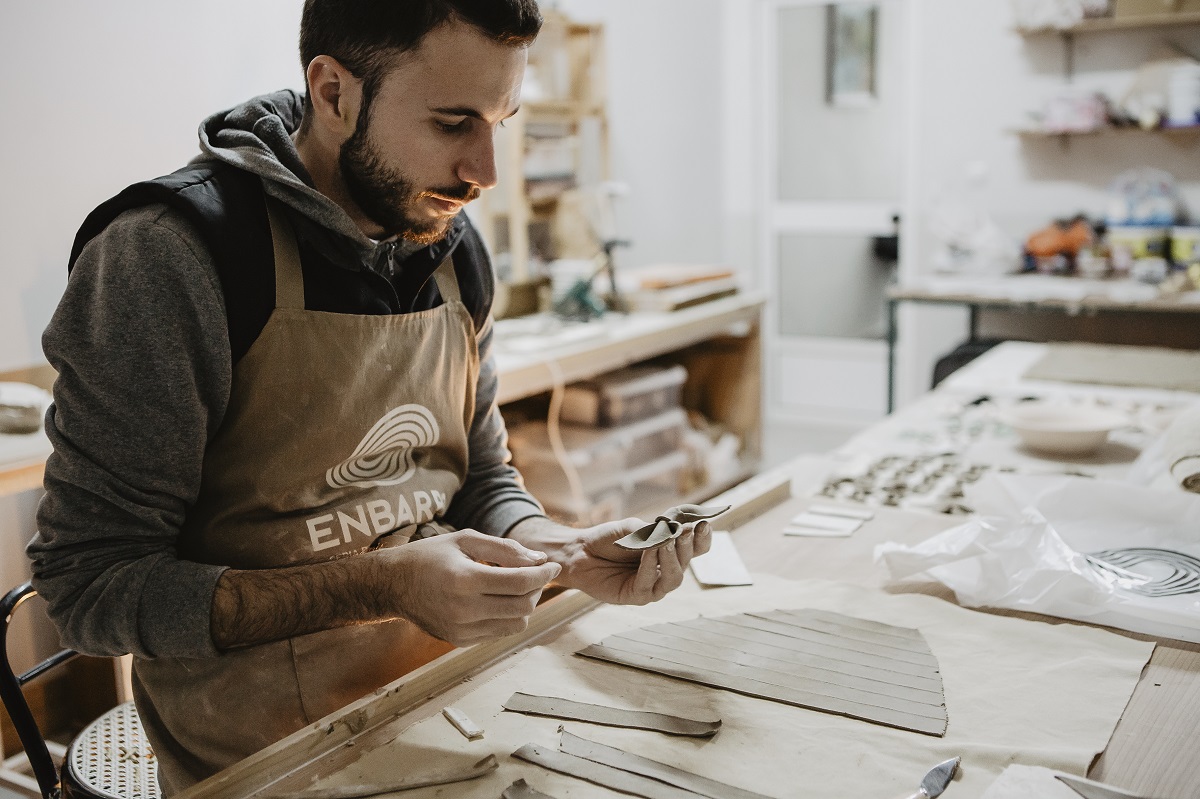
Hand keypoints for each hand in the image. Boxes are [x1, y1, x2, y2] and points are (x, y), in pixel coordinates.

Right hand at [382, 530, 561, 645]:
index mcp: (465, 579)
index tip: (552, 565)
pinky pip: (499, 633)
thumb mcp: (466, 539)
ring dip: (526, 605)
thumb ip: (505, 548)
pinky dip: (507, 617)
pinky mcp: (460, 640)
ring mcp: (461, 629)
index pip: (519, 582)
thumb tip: (539, 560)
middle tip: (535, 574)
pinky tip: (499, 600)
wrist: (392, 585)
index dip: (543, 573)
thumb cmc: (430, 556)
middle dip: (537, 588)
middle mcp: (464, 609)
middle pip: (522, 605)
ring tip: (518, 588)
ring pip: (516, 624)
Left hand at [529, 516, 712, 605]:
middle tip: (685, 531)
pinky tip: (650, 552)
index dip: (703, 538)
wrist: (579, 551)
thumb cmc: (608, 539)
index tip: (704, 524)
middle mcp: (665, 571)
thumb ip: (653, 531)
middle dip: (688, 546)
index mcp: (670, 552)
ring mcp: (652, 586)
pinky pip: (649, 584)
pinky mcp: (636, 597)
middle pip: (687, 562)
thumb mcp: (633, 528)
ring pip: (673, 578)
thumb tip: (675, 531)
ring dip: (673, 559)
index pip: (695, 549)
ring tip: (668, 542)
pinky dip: (651, 566)